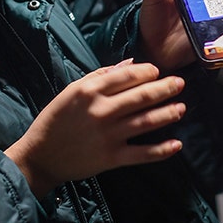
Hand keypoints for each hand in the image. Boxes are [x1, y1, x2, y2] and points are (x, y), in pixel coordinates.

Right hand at [4, 60, 186, 196]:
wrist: (40, 156)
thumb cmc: (56, 119)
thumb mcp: (72, 90)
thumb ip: (101, 75)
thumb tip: (130, 63)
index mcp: (90, 91)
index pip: (127, 76)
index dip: (147, 71)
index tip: (158, 71)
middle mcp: (101, 111)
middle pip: (142, 96)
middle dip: (165, 88)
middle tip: (180, 83)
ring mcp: (108, 135)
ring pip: (146, 122)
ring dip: (168, 114)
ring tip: (181, 108)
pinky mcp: (111, 158)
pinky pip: (142, 154)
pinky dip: (161, 150)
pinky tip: (176, 144)